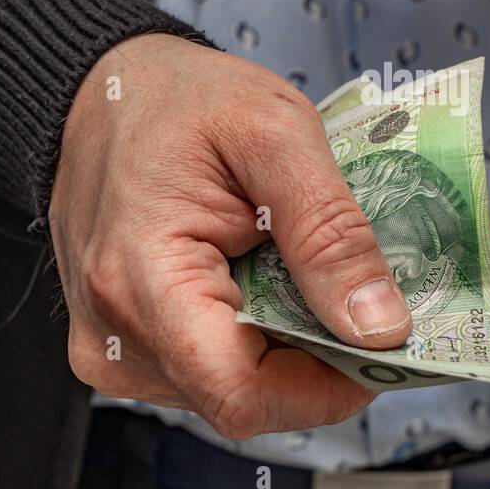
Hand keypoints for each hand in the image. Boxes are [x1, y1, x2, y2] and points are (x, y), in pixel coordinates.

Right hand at [49, 34, 411, 439]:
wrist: (105, 91)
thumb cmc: (179, 99)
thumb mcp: (277, 134)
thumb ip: (330, 232)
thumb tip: (380, 328)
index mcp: (140, 278)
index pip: (244, 393)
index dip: (328, 387)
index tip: (384, 341)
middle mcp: (114, 333)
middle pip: (247, 397)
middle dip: (319, 357)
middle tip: (359, 289)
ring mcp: (114, 347)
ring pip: (234, 389)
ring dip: (289, 344)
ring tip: (299, 268)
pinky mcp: (124, 347)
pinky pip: (211, 369)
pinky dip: (257, 335)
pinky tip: (265, 279)